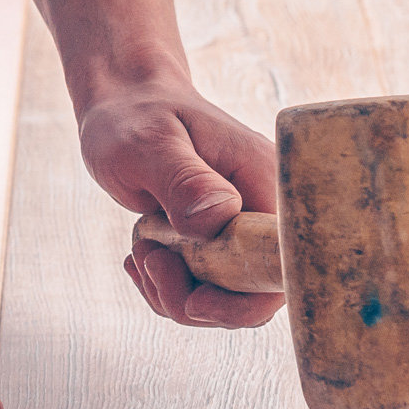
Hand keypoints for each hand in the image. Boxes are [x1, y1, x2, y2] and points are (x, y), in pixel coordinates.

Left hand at [79, 80, 284, 327]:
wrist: (125, 108)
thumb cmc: (136, 116)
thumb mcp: (150, 143)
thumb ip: (185, 180)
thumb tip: (219, 218)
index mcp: (265, 182)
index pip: (284, 265)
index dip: (247, 300)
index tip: (194, 299)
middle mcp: (261, 211)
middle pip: (254, 295)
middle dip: (197, 301)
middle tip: (150, 260)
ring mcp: (240, 231)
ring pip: (224, 299)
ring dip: (172, 292)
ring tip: (140, 248)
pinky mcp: (217, 244)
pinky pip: (202, 289)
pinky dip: (166, 286)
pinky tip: (140, 255)